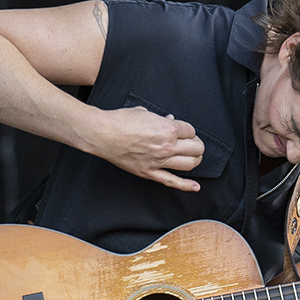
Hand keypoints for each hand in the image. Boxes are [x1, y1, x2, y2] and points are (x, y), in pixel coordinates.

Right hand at [84, 106, 204, 190]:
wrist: (102, 133)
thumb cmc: (120, 121)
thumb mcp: (145, 112)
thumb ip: (160, 118)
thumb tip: (170, 119)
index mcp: (168, 129)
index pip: (191, 131)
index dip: (188, 130)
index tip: (184, 131)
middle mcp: (167, 146)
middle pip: (196, 148)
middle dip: (197, 144)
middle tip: (193, 143)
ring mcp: (159, 161)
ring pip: (189, 164)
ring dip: (196, 160)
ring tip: (193, 157)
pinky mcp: (149, 172)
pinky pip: (172, 181)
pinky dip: (186, 185)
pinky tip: (195, 187)